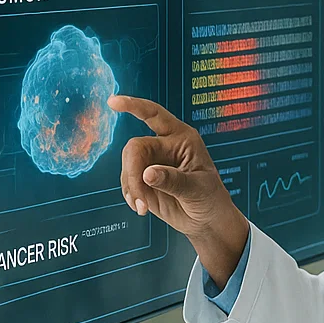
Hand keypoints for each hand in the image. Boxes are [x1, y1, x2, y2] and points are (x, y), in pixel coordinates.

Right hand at [110, 95, 248, 285]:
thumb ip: (173, 180)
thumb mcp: (197, 189)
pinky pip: (126, 181)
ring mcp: (153, 162)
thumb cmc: (210, 199)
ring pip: (127, 166)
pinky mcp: (144, 179)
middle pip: (134, 148)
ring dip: (131, 188)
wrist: (206, 220)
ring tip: (144, 207)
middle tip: (140, 199)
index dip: (134, 106)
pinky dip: (130, 195)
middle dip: (133, 173)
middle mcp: (165, 146)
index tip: (113, 102)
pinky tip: (141, 207)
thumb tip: (147, 173)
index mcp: (183, 138)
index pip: (155, 116)